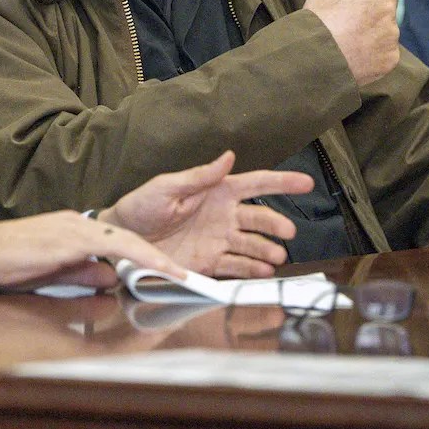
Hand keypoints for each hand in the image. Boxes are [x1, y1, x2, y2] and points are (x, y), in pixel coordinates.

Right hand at [0, 212, 194, 290]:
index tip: (167, 275)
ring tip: (179, 275)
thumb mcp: (54, 273)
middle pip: (129, 241)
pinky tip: (157, 267)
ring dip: (154, 260)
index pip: (120, 245)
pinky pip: (115, 246)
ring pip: (128, 241)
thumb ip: (83, 274)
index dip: (145, 259)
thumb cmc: (11, 263)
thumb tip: (111, 280)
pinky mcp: (72, 236)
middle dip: (157, 260)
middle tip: (184, 278)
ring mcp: (77, 228)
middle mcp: (82, 224)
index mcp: (77, 232)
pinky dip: (139, 256)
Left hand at [103, 150, 313, 277]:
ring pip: (252, 245)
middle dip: (276, 225)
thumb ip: (199, 176)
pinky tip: (263, 272)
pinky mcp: (210, 262)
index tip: (306, 183)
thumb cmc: (141, 206)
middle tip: (288, 233)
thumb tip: (228, 156)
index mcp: (216, 192)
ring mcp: (218, 240)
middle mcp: (223, 216)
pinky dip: (251, 270)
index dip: (282, 182)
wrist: (122, 241)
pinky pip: (236, 266)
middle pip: (259, 218)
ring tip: (276, 258)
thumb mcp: (167, 187)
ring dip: (267, 251)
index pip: (256, 184)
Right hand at [304, 0, 428, 86]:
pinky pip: (384, 54)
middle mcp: (388, 9)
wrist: (313, 59)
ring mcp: (391, 35)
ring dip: (368, 37)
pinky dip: (371, 57)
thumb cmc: (316, 24)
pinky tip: (352, 57)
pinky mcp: (390, 59)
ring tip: (345, 43)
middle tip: (346, 25)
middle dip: (370, 15)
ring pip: (384, 34)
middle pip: (385, 9)